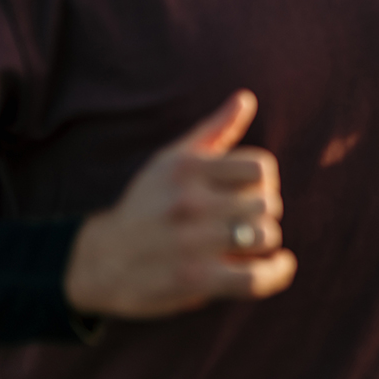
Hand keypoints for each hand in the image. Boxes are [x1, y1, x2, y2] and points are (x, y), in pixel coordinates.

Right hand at [64, 90, 296, 318]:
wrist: (99, 261)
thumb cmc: (147, 204)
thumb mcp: (172, 160)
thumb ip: (214, 130)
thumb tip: (246, 98)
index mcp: (187, 169)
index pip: (261, 167)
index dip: (263, 180)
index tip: (251, 190)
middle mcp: (188, 202)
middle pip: (267, 202)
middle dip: (264, 212)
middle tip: (246, 219)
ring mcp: (192, 242)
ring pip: (266, 236)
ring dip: (266, 241)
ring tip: (252, 242)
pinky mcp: (195, 280)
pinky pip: (256, 277)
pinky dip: (277, 272)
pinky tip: (280, 265)